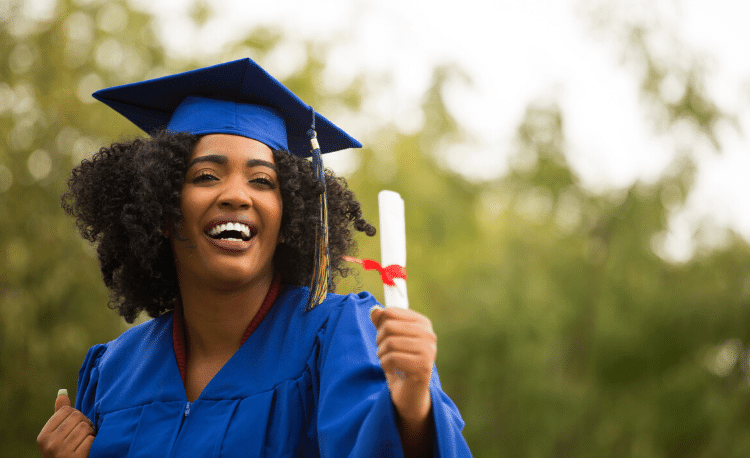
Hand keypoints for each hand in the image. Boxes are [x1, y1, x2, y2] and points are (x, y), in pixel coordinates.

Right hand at [37, 390, 94, 457]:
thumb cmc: (65, 448)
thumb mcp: (58, 433)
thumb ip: (60, 414)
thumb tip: (62, 393)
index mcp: (43, 436)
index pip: (65, 410)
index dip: (74, 413)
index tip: (74, 423)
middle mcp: (50, 444)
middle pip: (76, 417)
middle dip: (84, 422)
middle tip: (83, 431)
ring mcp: (61, 452)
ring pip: (84, 427)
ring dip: (90, 432)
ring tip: (85, 439)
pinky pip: (91, 439)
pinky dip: (92, 441)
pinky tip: (88, 447)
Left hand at [370, 306, 435, 422]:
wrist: (409, 391)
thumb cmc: (399, 361)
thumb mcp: (389, 339)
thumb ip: (382, 322)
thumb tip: (375, 310)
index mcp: (422, 323)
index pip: (390, 312)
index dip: (380, 324)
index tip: (384, 336)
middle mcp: (428, 334)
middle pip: (388, 326)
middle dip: (380, 341)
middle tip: (385, 352)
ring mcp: (428, 351)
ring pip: (389, 343)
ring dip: (381, 355)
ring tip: (388, 361)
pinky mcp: (423, 367)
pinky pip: (392, 358)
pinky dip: (386, 365)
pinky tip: (393, 370)